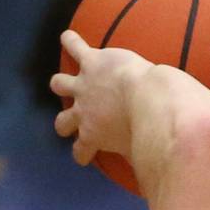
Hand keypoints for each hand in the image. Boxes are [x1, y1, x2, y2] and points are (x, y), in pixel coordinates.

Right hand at [49, 30, 151, 165]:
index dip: (80, 153)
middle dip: (64, 123)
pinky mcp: (92, 62)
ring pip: (60, 84)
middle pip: (63, 120)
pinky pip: (75, 46)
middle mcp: (82, 111)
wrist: (150, 99)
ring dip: (61, 84)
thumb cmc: (150, 131)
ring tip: (61, 83)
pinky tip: (68, 37)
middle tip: (68, 125)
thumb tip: (147, 172)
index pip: (80, 149)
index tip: (83, 156)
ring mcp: (84, 85)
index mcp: (93, 135)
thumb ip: (135, 158)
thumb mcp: (138, 152)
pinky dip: (71, 41)